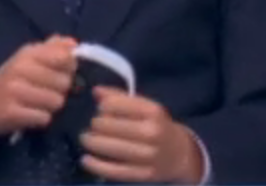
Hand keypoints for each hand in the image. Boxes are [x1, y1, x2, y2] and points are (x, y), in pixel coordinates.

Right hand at [0, 35, 77, 139]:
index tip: (60, 71)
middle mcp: (19, 68)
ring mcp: (14, 91)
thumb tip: (73, 43)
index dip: (68, 67)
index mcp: (26, 53)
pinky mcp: (12, 113)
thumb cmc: (10, 80)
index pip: (64, 57)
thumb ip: (51, 49)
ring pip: (56, 101)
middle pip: (64, 82)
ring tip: (37, 104)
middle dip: (59, 90)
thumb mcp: (26, 60)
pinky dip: (40, 119)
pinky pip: (44, 118)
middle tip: (44, 91)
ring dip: (50, 106)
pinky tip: (29, 115)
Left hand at [79, 87, 204, 183]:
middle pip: (108, 126)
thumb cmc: (156, 125)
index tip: (100, 110)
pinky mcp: (144, 174)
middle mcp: (152, 132)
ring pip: (110, 147)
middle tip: (92, 127)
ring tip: (85, 139)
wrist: (180, 154)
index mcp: (152, 111)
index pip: (114, 104)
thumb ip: (119, 97)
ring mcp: (149, 155)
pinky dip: (96, 165)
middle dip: (95, 125)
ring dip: (91, 142)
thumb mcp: (144, 107)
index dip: (102, 107)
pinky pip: (115, 170)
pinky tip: (85, 160)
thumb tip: (95, 91)